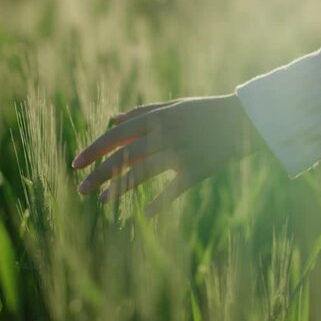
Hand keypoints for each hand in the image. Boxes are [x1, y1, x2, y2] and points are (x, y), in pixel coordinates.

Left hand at [72, 94, 260, 215]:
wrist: (244, 119)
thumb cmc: (205, 112)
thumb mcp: (173, 106)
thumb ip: (143, 112)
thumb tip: (112, 118)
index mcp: (157, 118)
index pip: (117, 135)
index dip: (94, 149)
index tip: (76, 164)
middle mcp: (165, 134)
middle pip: (125, 156)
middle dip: (100, 173)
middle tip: (80, 189)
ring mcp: (182, 152)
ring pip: (143, 172)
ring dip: (120, 188)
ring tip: (101, 201)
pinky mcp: (199, 169)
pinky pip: (175, 189)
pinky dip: (161, 201)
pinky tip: (146, 214)